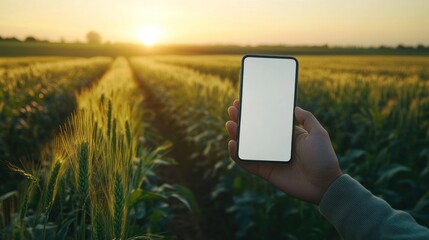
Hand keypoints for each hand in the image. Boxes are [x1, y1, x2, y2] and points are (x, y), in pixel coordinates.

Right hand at [225, 100, 341, 203]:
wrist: (325, 184)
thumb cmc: (324, 158)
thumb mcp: (319, 133)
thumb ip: (308, 119)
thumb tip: (294, 107)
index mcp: (286, 136)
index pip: (267, 121)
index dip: (256, 112)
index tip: (245, 102)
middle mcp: (275, 146)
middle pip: (254, 131)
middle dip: (242, 120)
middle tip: (233, 110)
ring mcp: (269, 159)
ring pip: (247, 146)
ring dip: (236, 135)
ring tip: (229, 124)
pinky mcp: (265, 172)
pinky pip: (247, 163)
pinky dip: (237, 155)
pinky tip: (232, 144)